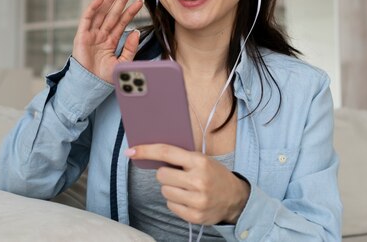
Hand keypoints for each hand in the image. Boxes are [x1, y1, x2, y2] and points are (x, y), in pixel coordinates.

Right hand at [72, 0, 143, 82]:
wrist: (90, 86)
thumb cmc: (104, 77)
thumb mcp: (123, 63)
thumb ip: (130, 49)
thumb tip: (135, 32)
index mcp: (110, 41)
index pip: (122, 22)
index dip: (130, 12)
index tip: (139, 2)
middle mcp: (101, 35)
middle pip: (112, 13)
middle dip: (120, 0)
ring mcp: (91, 34)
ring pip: (102, 13)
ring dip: (109, 0)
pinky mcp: (82, 35)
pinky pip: (88, 18)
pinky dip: (93, 8)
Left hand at [126, 144, 249, 224]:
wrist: (235, 198)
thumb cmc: (214, 175)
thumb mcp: (202, 159)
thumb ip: (181, 157)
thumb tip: (150, 155)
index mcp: (199, 162)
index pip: (166, 153)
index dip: (146, 151)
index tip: (130, 151)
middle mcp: (198, 181)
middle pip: (161, 175)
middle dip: (166, 174)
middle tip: (178, 175)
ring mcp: (197, 200)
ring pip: (164, 191)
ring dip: (170, 188)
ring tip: (186, 188)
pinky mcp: (195, 216)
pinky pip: (170, 205)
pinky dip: (176, 201)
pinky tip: (188, 199)